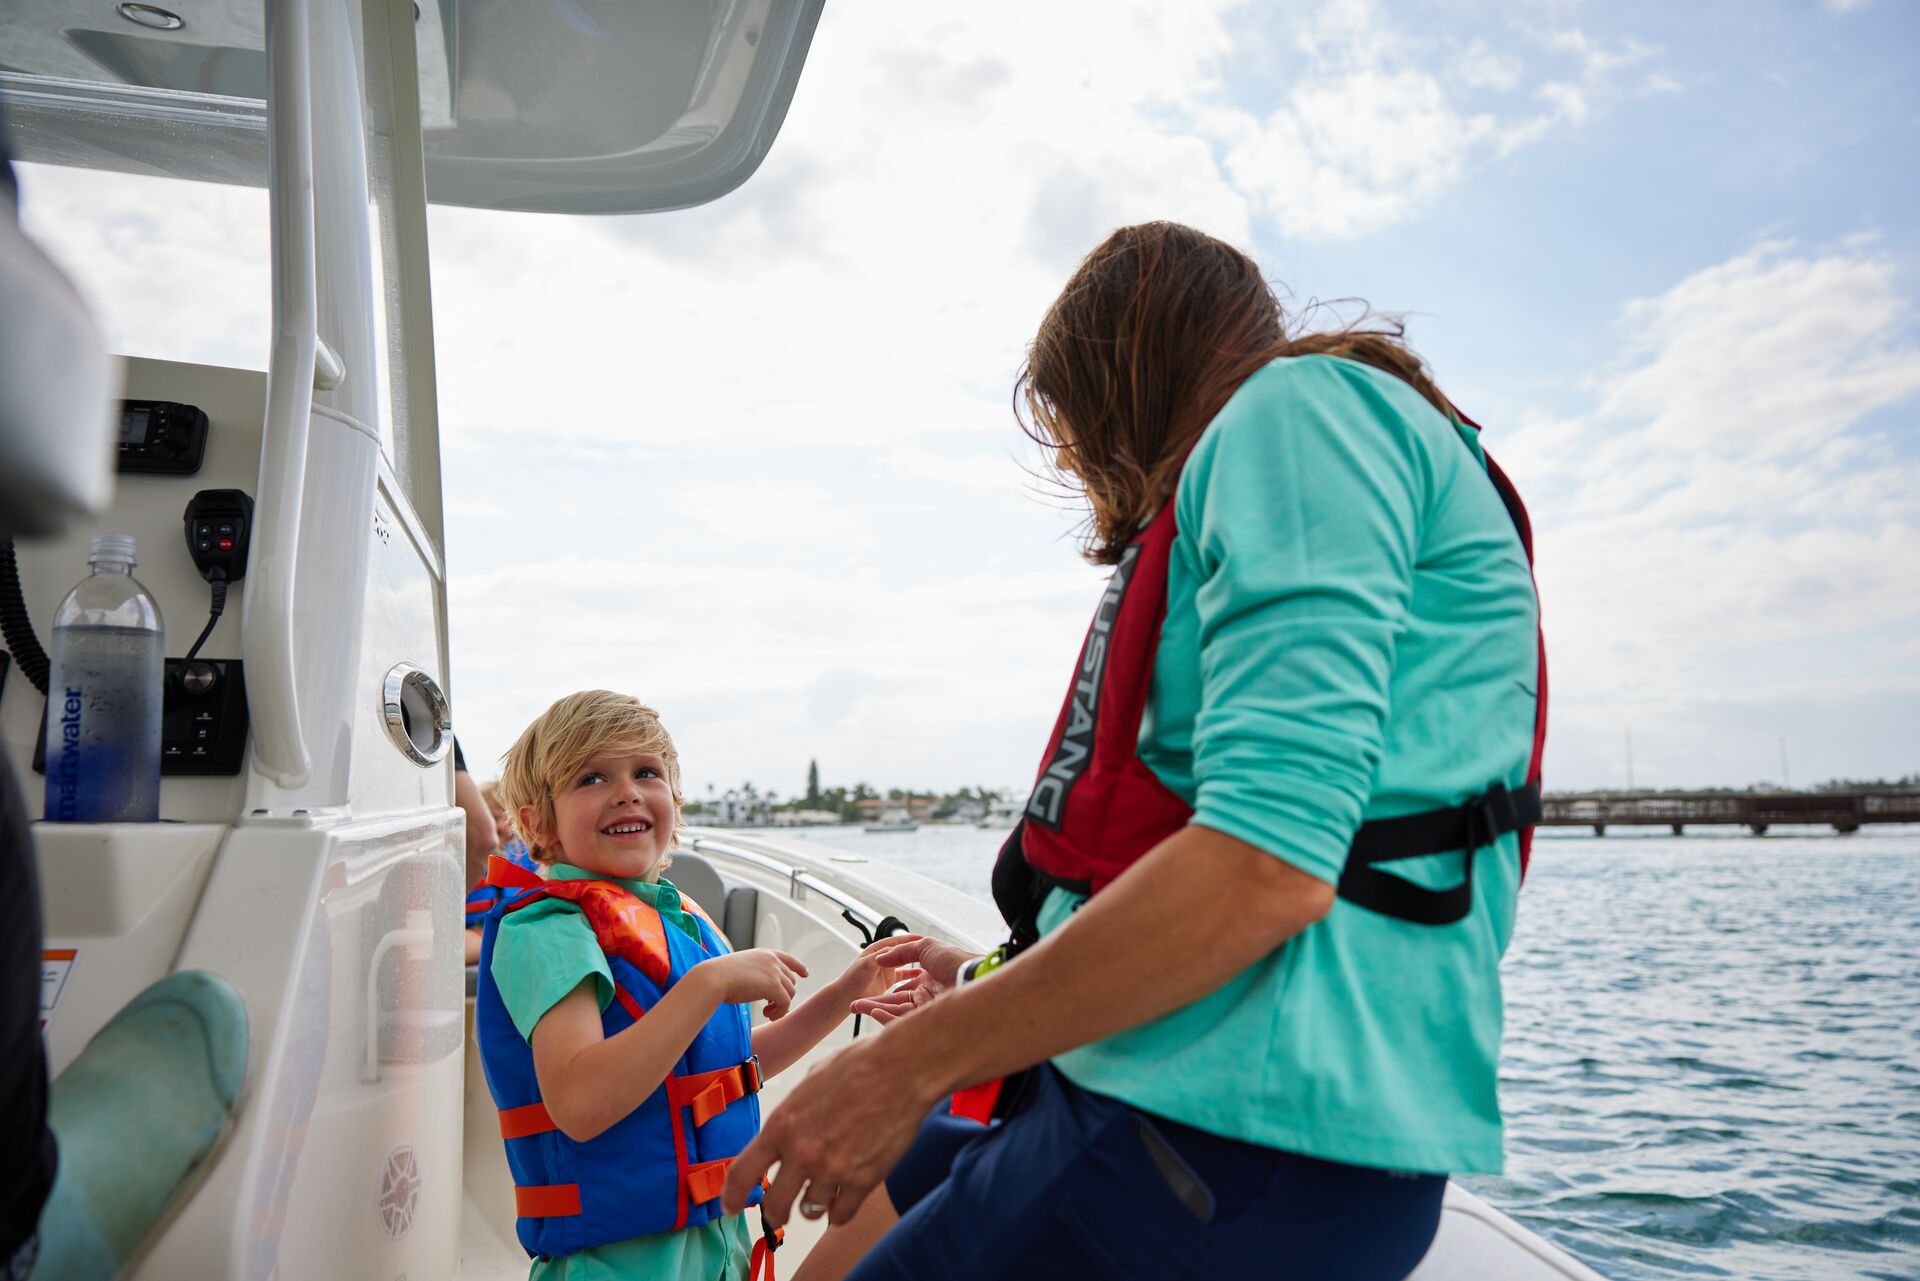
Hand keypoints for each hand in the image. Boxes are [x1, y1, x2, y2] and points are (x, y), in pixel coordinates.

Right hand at [694, 949, 806, 1019]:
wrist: (714, 978)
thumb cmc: (720, 976)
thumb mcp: (741, 968)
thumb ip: (755, 973)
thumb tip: (761, 987)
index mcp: (764, 954)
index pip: (788, 959)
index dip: (798, 967)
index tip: (805, 974)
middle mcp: (773, 961)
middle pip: (790, 980)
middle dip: (783, 995)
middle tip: (768, 1008)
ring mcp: (775, 972)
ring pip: (790, 992)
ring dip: (781, 1005)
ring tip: (767, 1013)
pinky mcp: (775, 986)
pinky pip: (786, 1003)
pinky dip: (780, 1012)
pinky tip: (768, 1016)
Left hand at [721, 1034, 942, 1227]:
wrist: (903, 1067)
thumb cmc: (859, 1064)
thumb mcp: (809, 1082)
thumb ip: (792, 1114)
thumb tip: (784, 1131)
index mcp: (782, 1125)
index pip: (742, 1173)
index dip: (731, 1196)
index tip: (730, 1206)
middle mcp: (802, 1153)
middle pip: (774, 1206)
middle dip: (774, 1213)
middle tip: (779, 1213)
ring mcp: (833, 1170)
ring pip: (810, 1211)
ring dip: (813, 1204)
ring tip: (823, 1190)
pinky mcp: (864, 1180)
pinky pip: (841, 1214)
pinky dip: (839, 1211)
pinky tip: (844, 1197)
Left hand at [831, 934, 925, 1004]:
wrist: (846, 996)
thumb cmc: (853, 979)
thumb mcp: (867, 963)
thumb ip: (882, 956)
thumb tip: (897, 950)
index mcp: (877, 950)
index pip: (896, 941)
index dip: (909, 939)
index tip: (922, 939)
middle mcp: (883, 957)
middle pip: (902, 950)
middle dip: (915, 949)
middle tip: (929, 949)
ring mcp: (886, 968)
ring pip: (904, 962)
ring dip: (914, 961)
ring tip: (928, 962)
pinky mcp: (888, 980)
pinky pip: (903, 975)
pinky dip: (912, 974)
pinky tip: (921, 975)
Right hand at [848, 937, 979, 1024]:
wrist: (971, 976)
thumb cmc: (955, 960)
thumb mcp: (925, 946)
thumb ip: (901, 952)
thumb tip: (881, 958)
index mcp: (929, 979)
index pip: (903, 988)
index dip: (886, 988)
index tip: (869, 989)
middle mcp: (928, 996)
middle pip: (896, 1002)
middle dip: (874, 1003)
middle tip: (855, 1003)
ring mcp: (928, 1009)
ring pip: (896, 1012)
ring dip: (875, 1009)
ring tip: (855, 1006)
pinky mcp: (928, 1021)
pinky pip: (903, 1022)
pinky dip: (886, 1018)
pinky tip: (873, 1013)